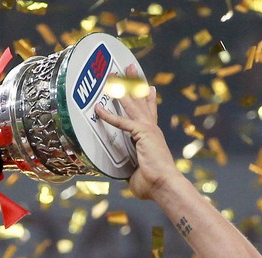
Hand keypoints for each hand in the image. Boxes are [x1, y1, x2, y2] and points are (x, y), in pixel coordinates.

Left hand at [95, 65, 180, 200]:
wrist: (163, 185)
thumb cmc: (153, 184)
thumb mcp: (136, 174)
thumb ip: (129, 169)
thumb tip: (122, 173)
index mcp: (152, 137)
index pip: (150, 114)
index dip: (148, 100)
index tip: (149, 88)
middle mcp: (152, 129)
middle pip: (142, 100)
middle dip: (134, 83)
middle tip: (129, 67)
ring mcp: (148, 130)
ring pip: (132, 104)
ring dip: (121, 89)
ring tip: (112, 75)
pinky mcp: (142, 134)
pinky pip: (121, 122)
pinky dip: (109, 116)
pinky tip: (98, 109)